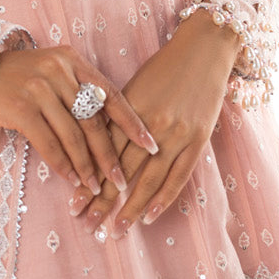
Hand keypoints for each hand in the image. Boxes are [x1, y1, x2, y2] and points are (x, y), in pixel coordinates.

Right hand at [0, 43, 158, 196]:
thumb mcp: (50, 72)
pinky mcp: (20, 108)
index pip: (111, 94)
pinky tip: (71, 180)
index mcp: (71, 59)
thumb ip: (77, 91)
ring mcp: (38, 87)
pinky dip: (63, 165)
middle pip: (94, 120)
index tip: (151, 145)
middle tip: (122, 180)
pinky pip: (49, 144)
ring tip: (96, 188)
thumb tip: (109, 130)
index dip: (132, 123)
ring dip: (87, 166)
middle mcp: (58, 69)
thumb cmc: (15, 78)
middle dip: (110, 155)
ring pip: (73, 135)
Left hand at [68, 13, 240, 239]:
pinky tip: (147, 216)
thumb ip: (117, 117)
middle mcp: (150, 122)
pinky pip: (178, 176)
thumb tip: (95, 149)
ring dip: (130, 207)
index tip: (73, 202)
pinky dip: (162, 198)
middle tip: (86, 223)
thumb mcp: (135, 87)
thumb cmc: (165, 66)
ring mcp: (176, 133)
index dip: (88, 177)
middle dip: (102, 199)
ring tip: (115, 229)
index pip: (103, 150)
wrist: (205, 48)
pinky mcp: (198, 139)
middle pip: (121, 168)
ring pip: (148, 178)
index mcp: (128, 107)